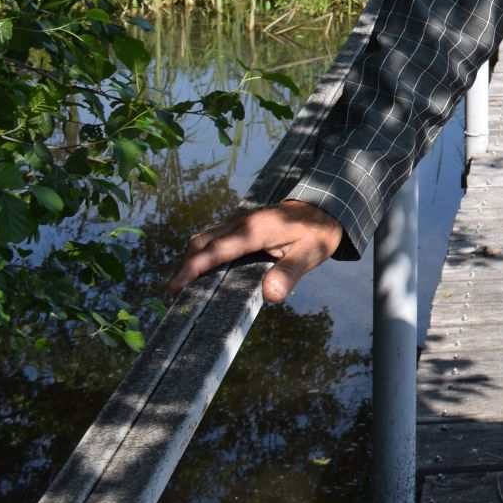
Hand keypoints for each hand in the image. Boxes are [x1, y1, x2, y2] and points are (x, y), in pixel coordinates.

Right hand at [167, 200, 344, 304]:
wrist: (326, 206)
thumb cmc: (318, 232)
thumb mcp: (310, 255)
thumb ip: (289, 273)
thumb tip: (269, 296)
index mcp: (255, 230)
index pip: (216, 250)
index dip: (193, 268)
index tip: (175, 286)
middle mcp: (242, 222)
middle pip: (202, 242)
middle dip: (185, 265)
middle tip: (175, 292)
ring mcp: (240, 219)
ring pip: (205, 236)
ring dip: (191, 257)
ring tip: (184, 283)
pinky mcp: (242, 221)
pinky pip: (214, 234)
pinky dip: (202, 250)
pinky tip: (203, 267)